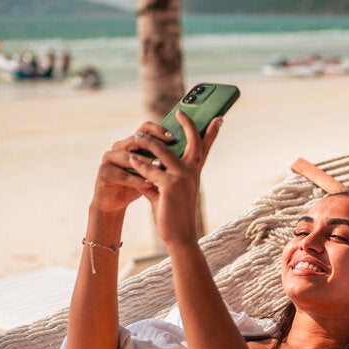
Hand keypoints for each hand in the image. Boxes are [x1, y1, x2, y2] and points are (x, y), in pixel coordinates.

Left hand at [125, 111, 222, 245]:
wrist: (179, 236)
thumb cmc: (172, 215)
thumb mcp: (166, 192)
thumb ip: (157, 176)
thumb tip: (142, 164)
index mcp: (194, 174)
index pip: (204, 149)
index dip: (211, 133)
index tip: (218, 118)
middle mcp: (192, 173)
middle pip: (193, 141)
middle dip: (188, 124)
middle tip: (181, 112)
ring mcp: (182, 177)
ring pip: (163, 152)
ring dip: (149, 143)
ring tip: (138, 137)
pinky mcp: (169, 185)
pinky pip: (151, 169)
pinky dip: (139, 164)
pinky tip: (131, 160)